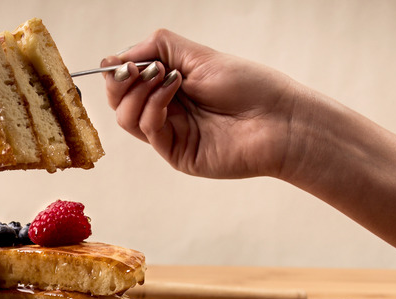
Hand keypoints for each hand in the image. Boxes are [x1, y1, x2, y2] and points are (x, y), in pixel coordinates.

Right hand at [102, 29, 299, 178]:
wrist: (280, 119)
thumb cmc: (249, 86)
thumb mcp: (199, 55)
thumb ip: (158, 48)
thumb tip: (115, 56)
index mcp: (169, 88)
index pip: (127, 82)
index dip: (117, 70)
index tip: (123, 60)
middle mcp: (165, 112)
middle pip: (119, 102)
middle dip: (119, 82)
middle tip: (134, 68)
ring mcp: (170, 134)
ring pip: (126, 118)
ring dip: (138, 91)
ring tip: (163, 75)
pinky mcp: (175, 153)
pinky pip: (148, 128)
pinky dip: (154, 104)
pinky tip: (173, 87)